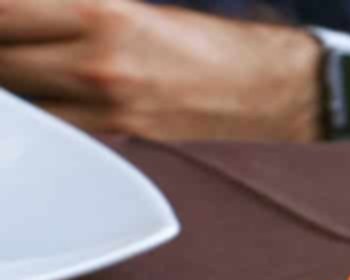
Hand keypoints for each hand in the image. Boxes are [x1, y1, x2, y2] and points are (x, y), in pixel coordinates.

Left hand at [0, 0, 320, 139]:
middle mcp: (96, 60)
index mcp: (100, 9)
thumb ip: (71, 9)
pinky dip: (33, 111)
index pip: (6, 11)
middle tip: (9, 43)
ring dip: (8, 82)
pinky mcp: (115, 136)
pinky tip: (36, 98)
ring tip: (16, 68)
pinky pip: (50, 125)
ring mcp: (103, 105)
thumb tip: (24, 14)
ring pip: (17, 98)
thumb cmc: (203, 41)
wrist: (262, 90)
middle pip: (1, 56)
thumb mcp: (127, 4)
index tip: (2, 18)